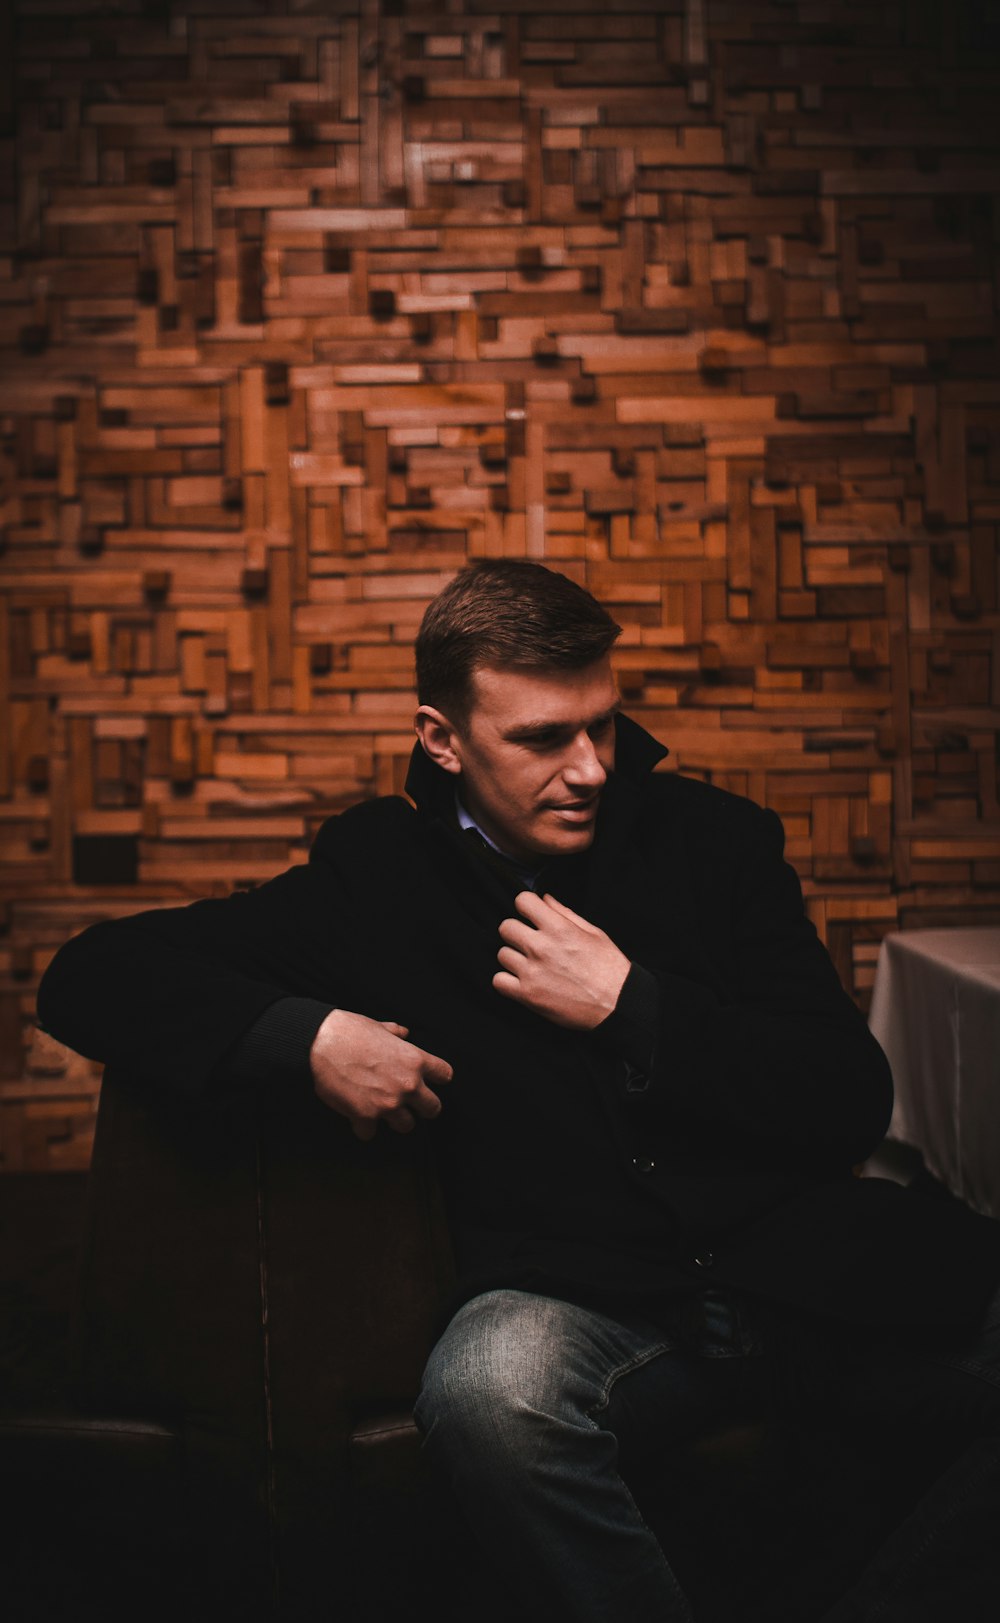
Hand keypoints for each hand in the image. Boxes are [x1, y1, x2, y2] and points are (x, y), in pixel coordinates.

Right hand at [310, 1009, 452, 1140]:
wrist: (320, 1043)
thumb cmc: (349, 1031)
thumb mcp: (378, 1026)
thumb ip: (395, 1032)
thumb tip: (403, 1032)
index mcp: (415, 1060)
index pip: (445, 1075)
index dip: (438, 1079)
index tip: (431, 1081)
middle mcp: (407, 1085)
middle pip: (433, 1108)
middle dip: (423, 1108)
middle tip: (412, 1105)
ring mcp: (388, 1103)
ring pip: (406, 1126)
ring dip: (395, 1120)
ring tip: (384, 1112)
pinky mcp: (365, 1116)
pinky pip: (371, 1133)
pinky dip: (364, 1128)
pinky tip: (358, 1119)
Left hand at [494, 891, 630, 1028]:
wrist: (618, 1005)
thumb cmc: (610, 969)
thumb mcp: (594, 933)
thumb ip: (565, 913)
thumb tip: (545, 899)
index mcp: (559, 928)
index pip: (522, 901)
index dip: (525, 906)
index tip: (529, 915)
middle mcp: (541, 947)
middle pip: (506, 927)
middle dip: (516, 932)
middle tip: (528, 942)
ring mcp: (532, 972)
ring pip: (502, 954)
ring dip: (514, 958)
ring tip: (530, 965)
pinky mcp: (528, 995)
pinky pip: (498, 981)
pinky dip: (507, 981)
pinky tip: (521, 981)